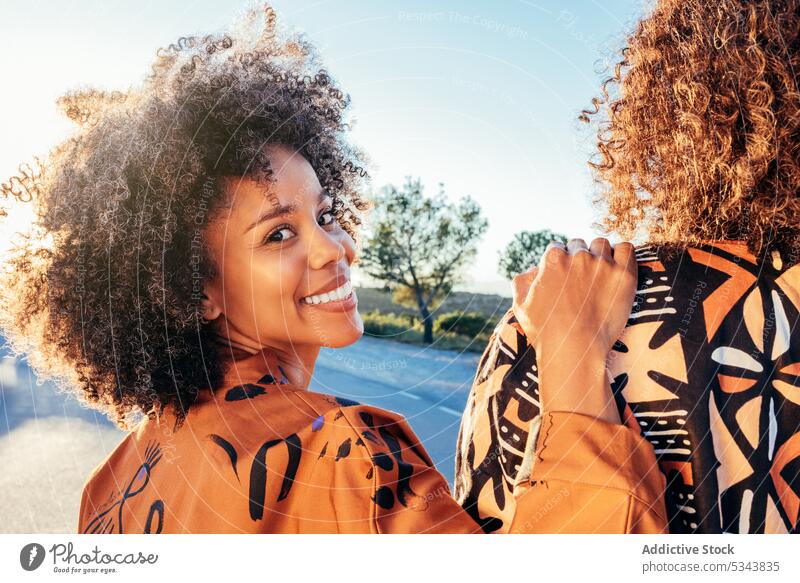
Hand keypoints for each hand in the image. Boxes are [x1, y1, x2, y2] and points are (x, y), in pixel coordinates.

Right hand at [511, 238, 636, 422]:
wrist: (575, 351)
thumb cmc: (546, 331)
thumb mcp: (521, 305)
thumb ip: (522, 281)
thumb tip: (533, 270)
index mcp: (552, 259)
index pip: (557, 247)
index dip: (559, 262)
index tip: (564, 277)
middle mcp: (578, 256)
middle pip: (579, 245)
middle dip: (578, 258)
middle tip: (581, 280)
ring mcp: (602, 264)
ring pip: (601, 244)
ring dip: (599, 255)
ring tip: (599, 275)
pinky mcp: (624, 275)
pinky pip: (627, 249)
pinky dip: (622, 254)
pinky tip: (617, 268)